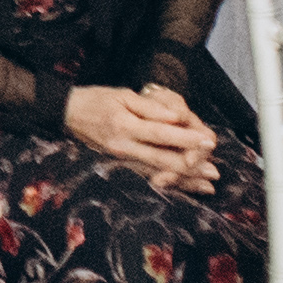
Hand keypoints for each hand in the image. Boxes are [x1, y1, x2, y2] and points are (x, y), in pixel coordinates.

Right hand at [64, 82, 219, 192]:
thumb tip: (177, 119)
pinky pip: (147, 175)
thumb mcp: (122, 95)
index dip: (187, 139)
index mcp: (125, 125)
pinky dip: (167, 182)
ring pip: (157, 172)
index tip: (209, 141)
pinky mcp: (119, 164)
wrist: (67, 113)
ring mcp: (120, 158)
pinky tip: (183, 187)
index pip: (162, 134)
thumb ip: (151, 108)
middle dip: (191, 167)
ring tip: (207, 186)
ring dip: (183, 180)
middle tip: (215, 172)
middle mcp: (123, 146)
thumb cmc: (96, 99)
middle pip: (162, 159)